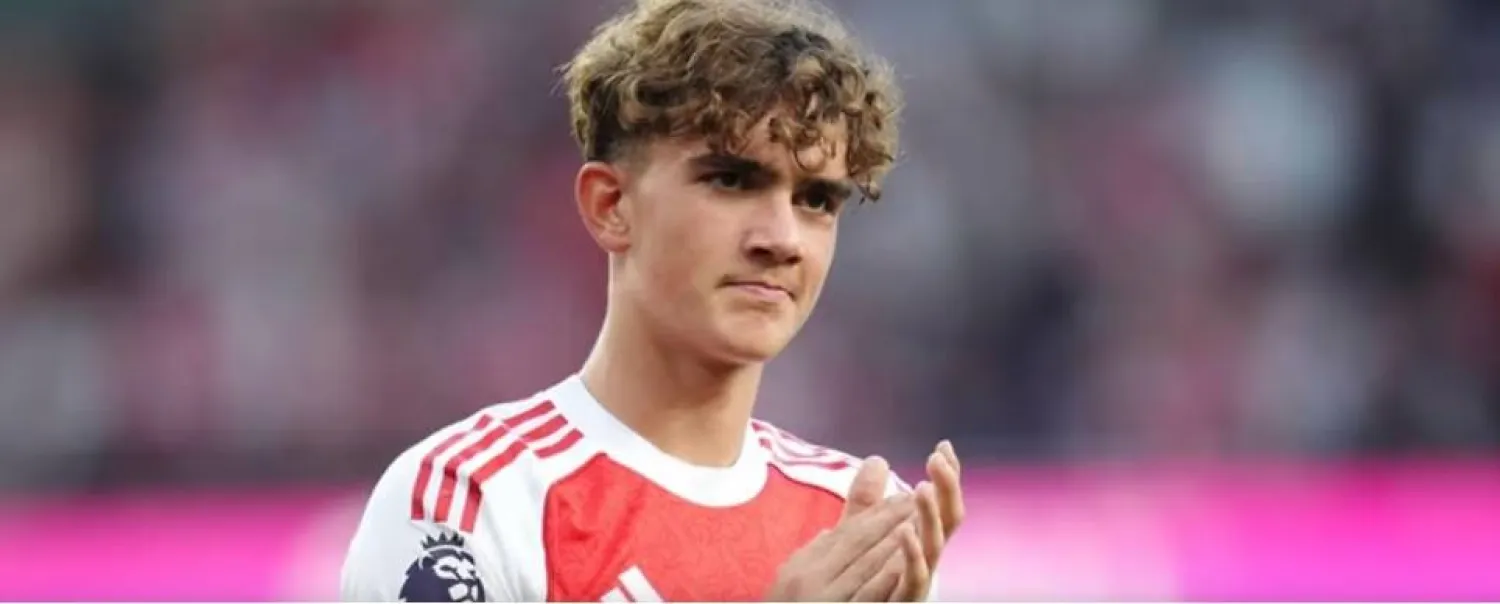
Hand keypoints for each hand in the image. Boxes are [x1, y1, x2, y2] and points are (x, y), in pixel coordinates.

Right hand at [765, 457, 919, 601]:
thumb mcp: (798, 580)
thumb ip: (821, 552)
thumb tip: (833, 528)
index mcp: (801, 568)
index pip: (846, 534)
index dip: (878, 513)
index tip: (904, 496)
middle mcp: (807, 580)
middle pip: (856, 542)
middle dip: (890, 518)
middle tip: (919, 498)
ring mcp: (820, 600)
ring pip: (863, 564)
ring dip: (893, 540)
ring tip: (920, 520)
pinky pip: (865, 594)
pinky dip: (885, 577)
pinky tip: (905, 563)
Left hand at [842, 441, 964, 601]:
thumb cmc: (856, 590)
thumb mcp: (855, 539)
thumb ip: (866, 504)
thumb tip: (878, 459)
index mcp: (917, 546)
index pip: (939, 505)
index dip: (946, 478)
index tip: (943, 446)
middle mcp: (923, 563)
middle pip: (948, 522)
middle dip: (947, 489)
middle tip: (938, 457)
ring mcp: (915, 585)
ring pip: (934, 548)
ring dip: (931, 517)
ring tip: (922, 487)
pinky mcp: (903, 603)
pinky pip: (914, 582)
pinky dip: (913, 556)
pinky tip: (905, 531)